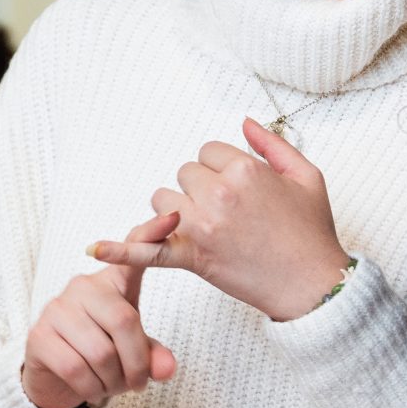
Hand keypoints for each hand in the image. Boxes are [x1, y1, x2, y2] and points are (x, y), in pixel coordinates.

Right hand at [20, 214, 180, 407]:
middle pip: (124, 322)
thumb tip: (166, 369)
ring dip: (114, 381)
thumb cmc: (99, 351)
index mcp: (111, 282)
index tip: (173, 217)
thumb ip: (152, 356)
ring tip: (114, 387)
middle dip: (137, 364)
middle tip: (139, 384)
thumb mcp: (131, 350)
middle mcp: (83, 286)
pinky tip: (93, 389)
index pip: (131, 252)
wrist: (53, 376)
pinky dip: (92, 388)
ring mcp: (57, 309)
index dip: (151, 235)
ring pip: (101, 353)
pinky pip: (76, 369)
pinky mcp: (39, 335)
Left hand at [85, 120, 350, 321]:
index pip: (209, 151)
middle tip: (229, 212)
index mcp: (245, 169)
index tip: (239, 189)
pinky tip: (93, 250)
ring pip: (163, 201)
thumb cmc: (311, 233)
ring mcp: (201, 227)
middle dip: (202, 188)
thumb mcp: (306, 176)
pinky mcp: (191, 258)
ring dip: (176, 211)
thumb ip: (273, 144)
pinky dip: (120, 251)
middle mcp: (219, 194)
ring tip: (207, 228)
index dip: (223, 168)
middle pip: (185, 174)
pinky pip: (147, 251)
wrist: (313, 286)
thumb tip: (244, 122)